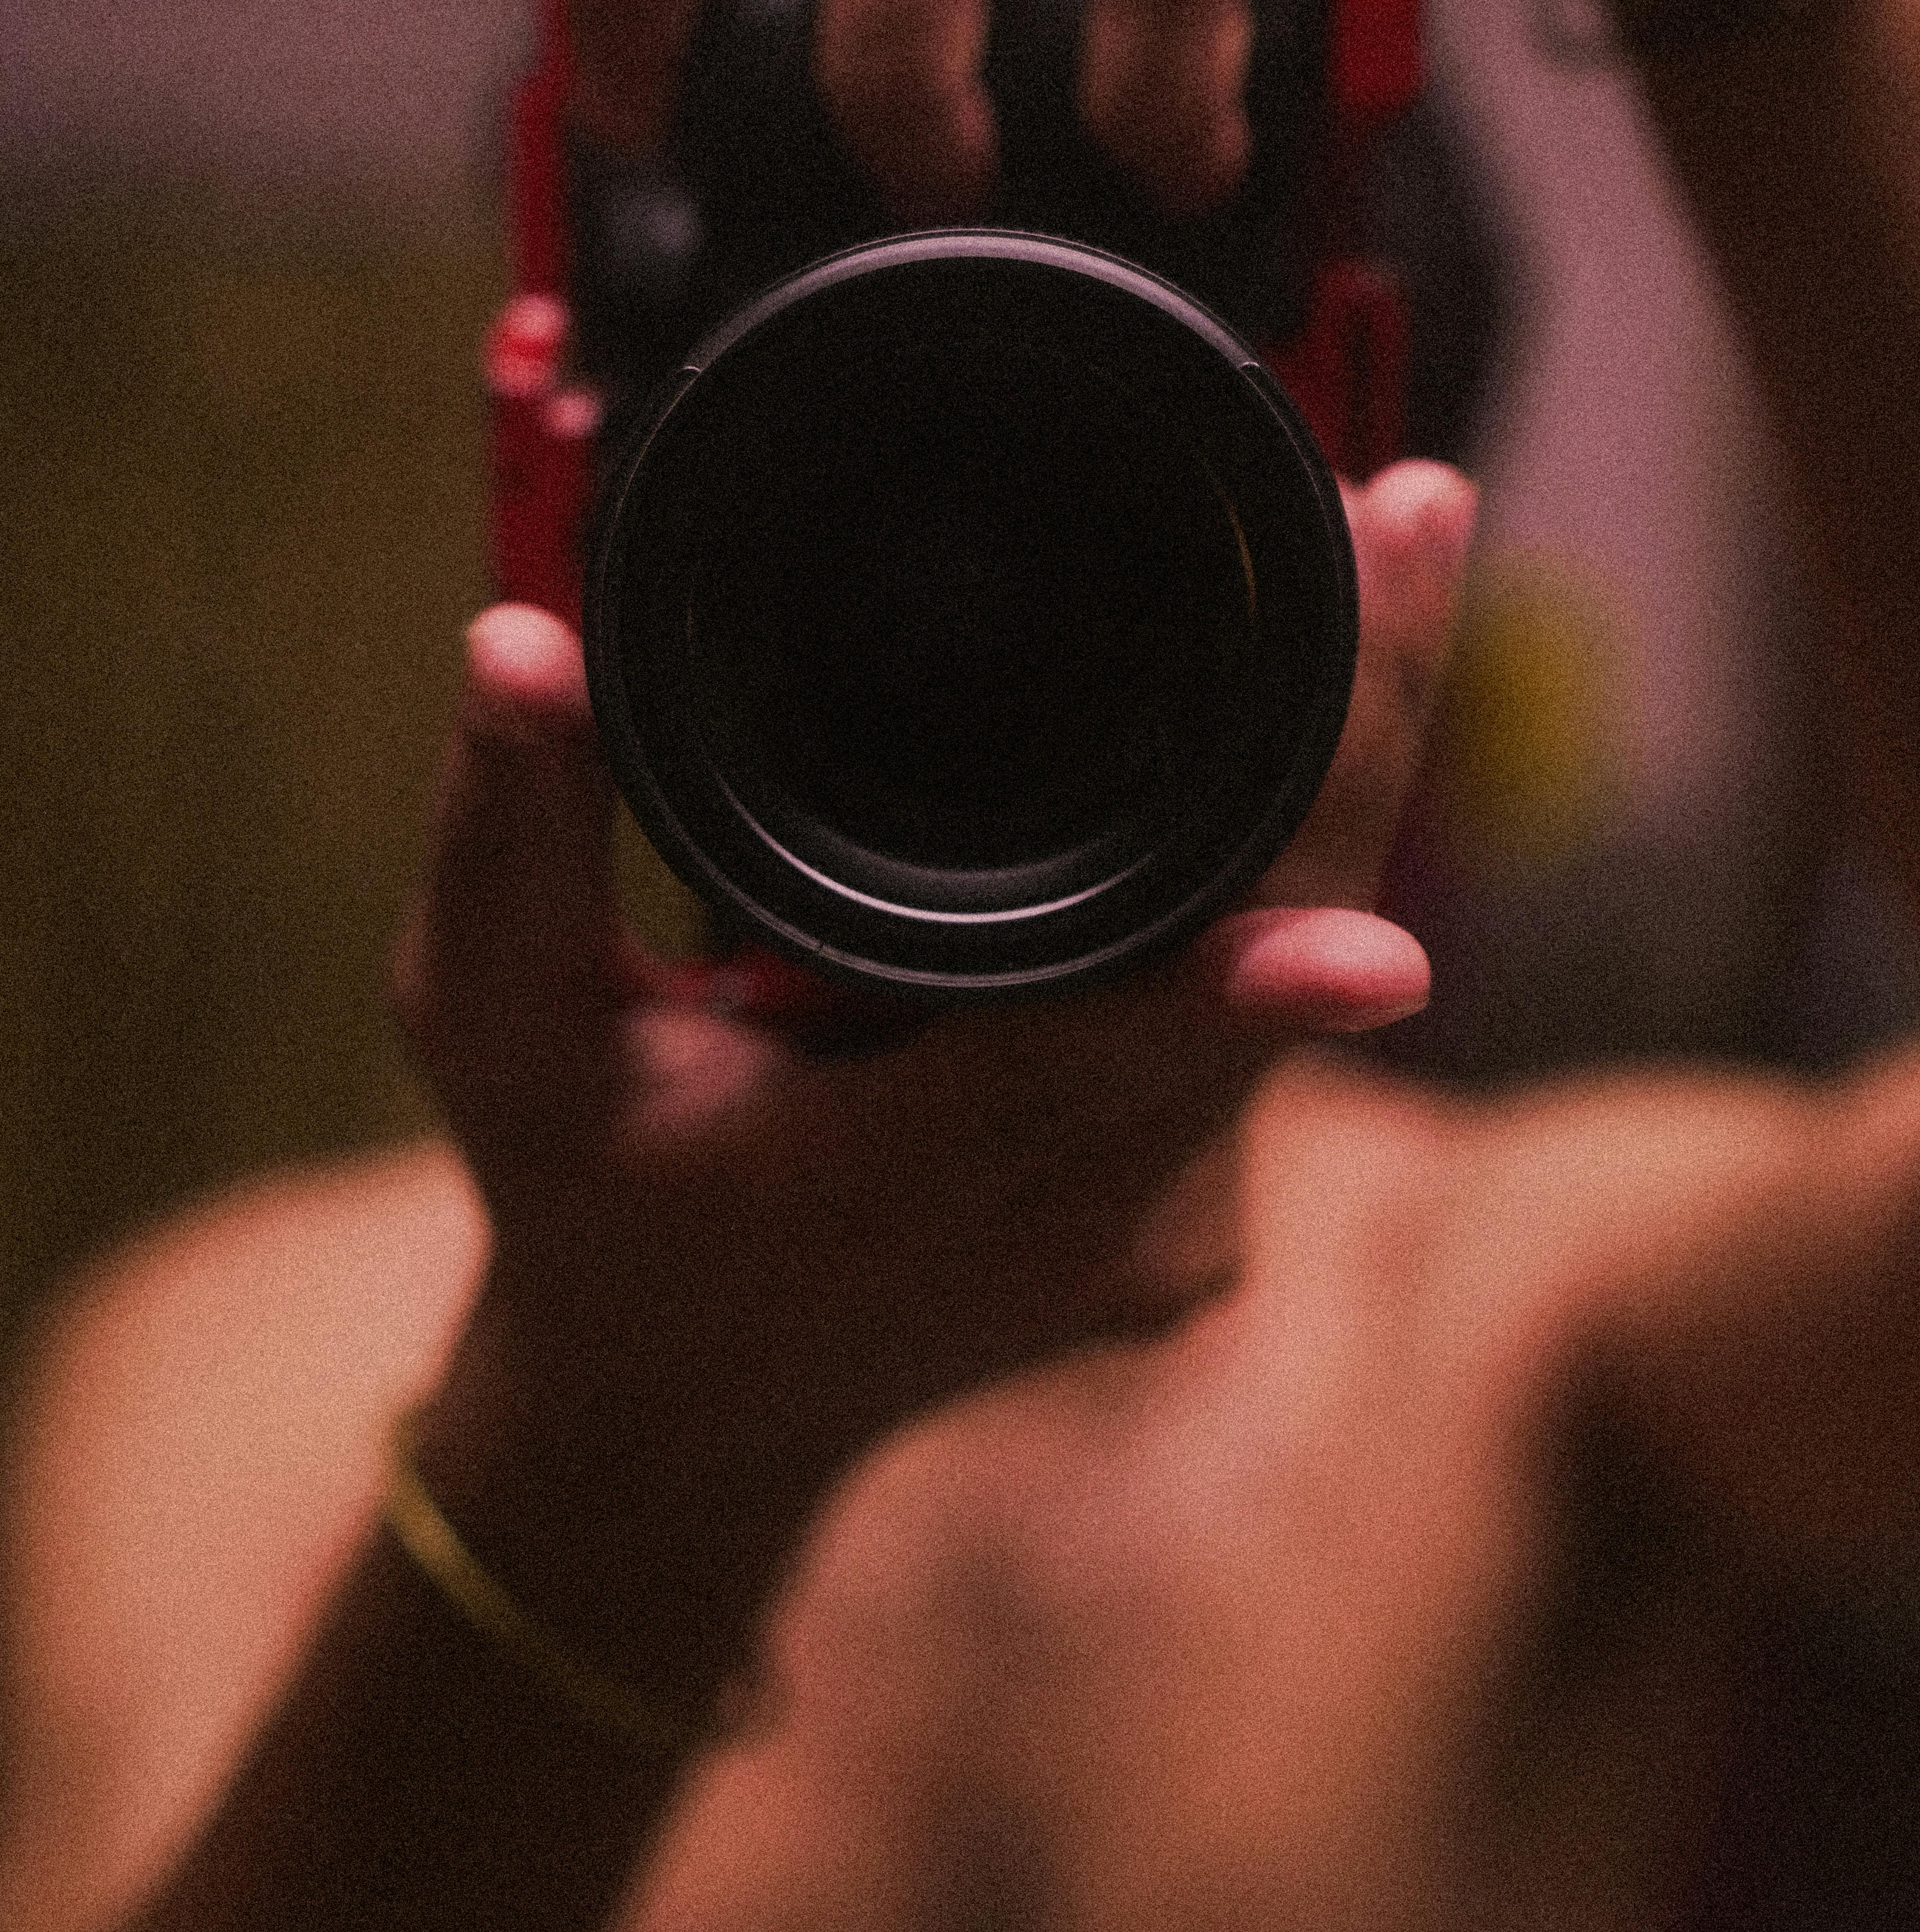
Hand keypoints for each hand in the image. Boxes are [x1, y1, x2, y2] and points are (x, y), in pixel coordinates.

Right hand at [393, 463, 1470, 1695]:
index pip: (1099, 1060)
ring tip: (1371, 560)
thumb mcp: (496, 1026)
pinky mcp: (1192, 1223)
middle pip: (1271, 973)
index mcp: (893, 1182)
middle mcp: (1063, 1219)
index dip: (1248, 971)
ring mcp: (1151, 1233)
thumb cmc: (584, 1204)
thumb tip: (517, 639)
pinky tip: (1298, 732)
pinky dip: (1295, 875)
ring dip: (1345, 783)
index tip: (1376, 898)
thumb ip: (506, 834)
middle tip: (1411, 515)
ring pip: (1301, 988)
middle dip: (1363, 735)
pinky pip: (1271, 1022)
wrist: (684, 1416)